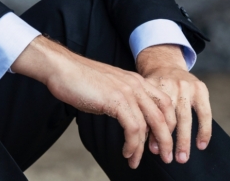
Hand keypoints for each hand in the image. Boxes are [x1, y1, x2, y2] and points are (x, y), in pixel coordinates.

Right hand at [11, 36, 177, 168]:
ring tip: (137, 160)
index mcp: (136, 80)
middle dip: (166, 140)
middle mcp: (136, 84)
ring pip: (150, 124)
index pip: (165, 103)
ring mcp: (127, 91)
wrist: (62, 68)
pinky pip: (133, 128)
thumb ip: (122, 99)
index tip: (162, 141)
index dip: (168, 124)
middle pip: (163, 115)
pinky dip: (132, 144)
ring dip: (145, 148)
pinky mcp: (116, 100)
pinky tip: (126, 151)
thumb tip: (129, 120)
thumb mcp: (109, 88)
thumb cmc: (79, 79)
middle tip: (165, 157)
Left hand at [135, 44, 211, 163]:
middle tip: (168, 159)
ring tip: (182, 158)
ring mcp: (186, 86)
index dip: (153, 134)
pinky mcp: (201, 88)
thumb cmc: (151, 86)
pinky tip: (201, 145)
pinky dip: (204, 131)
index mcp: (152, 86)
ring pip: (185, 118)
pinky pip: (205, 113)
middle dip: (168, 141)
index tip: (152, 151)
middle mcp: (169, 86)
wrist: (164, 62)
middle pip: (168, 118)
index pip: (153, 115)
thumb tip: (145, 144)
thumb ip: (144, 113)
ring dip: (184, 140)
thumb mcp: (143, 92)